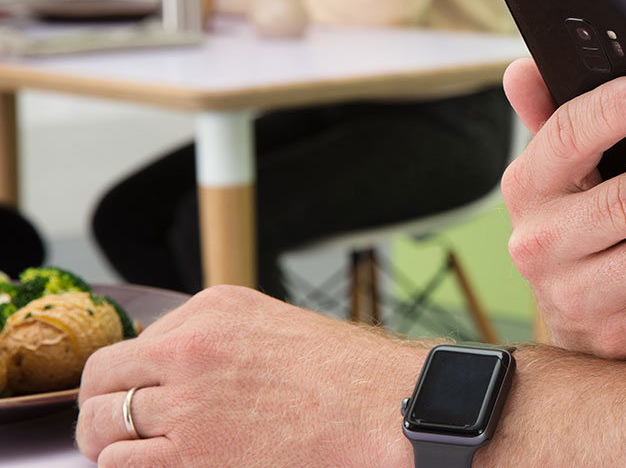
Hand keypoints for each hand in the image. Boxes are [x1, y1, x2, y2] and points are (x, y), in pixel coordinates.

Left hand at [75, 286, 422, 467]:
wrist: (387, 412)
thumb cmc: (353, 378)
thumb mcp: (277, 328)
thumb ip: (222, 340)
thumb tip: (182, 371)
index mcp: (212, 310)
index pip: (137, 344)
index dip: (130, 378)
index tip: (138, 396)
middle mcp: (190, 349)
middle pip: (103, 380)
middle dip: (103, 408)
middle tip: (113, 430)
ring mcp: (186, 403)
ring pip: (103, 426)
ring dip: (112, 445)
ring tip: (134, 456)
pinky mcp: (191, 454)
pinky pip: (120, 464)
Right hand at [500, 59, 625, 358]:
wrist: (582, 319)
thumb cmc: (590, 218)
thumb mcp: (565, 172)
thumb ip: (555, 115)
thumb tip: (524, 68)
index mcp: (531, 187)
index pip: (564, 138)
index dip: (609, 112)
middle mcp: (544, 245)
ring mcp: (581, 298)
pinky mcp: (623, 340)